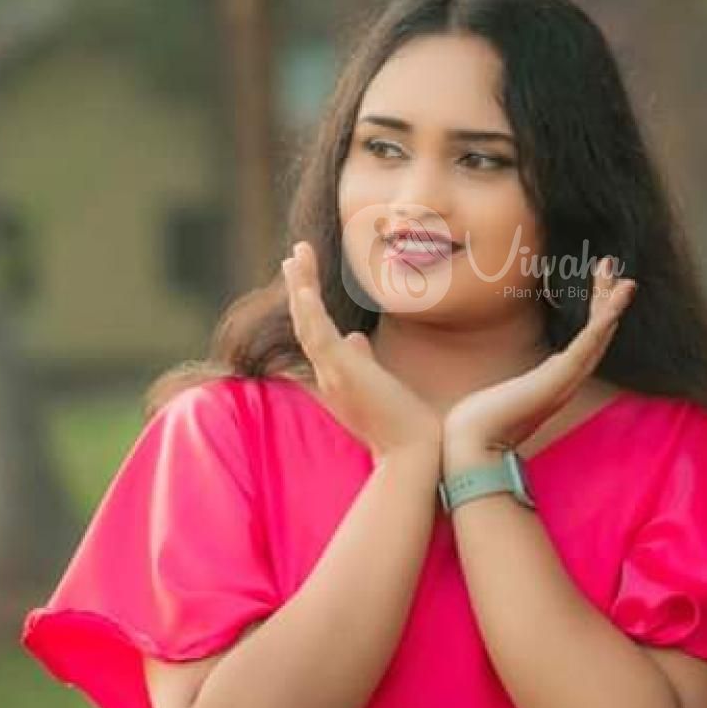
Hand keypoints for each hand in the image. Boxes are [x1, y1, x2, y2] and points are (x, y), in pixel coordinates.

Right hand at [281, 241, 442, 460]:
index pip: (316, 333)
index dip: (307, 305)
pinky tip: (303, 285)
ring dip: (300, 287)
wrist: (412, 452)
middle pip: (306, 322)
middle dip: (299, 287)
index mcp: (336, 375)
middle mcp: (328, 373)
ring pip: (307, 323)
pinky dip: (308, 308)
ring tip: (295, 255)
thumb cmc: (402, 423)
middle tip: (294, 256)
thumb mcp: (380, 385)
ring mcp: (332, 372)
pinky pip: (317, 334)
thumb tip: (357, 337)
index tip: (304, 279)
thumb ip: (364, 360)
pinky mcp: (340, 372)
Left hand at [443, 257, 635, 464]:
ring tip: (624, 279)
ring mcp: (567, 379)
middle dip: (607, 300)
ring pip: (599, 335)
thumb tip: (534, 377)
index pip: (586, 342)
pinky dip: (605, 319)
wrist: (474, 445)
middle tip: (611, 268)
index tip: (601, 288)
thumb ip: (528, 386)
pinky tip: (615, 301)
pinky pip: (589, 342)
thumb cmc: (483, 422)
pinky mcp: (560, 376)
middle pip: (598, 335)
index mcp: (559, 381)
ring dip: (611, 305)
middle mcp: (569, 380)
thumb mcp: (512, 393)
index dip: (597, 314)